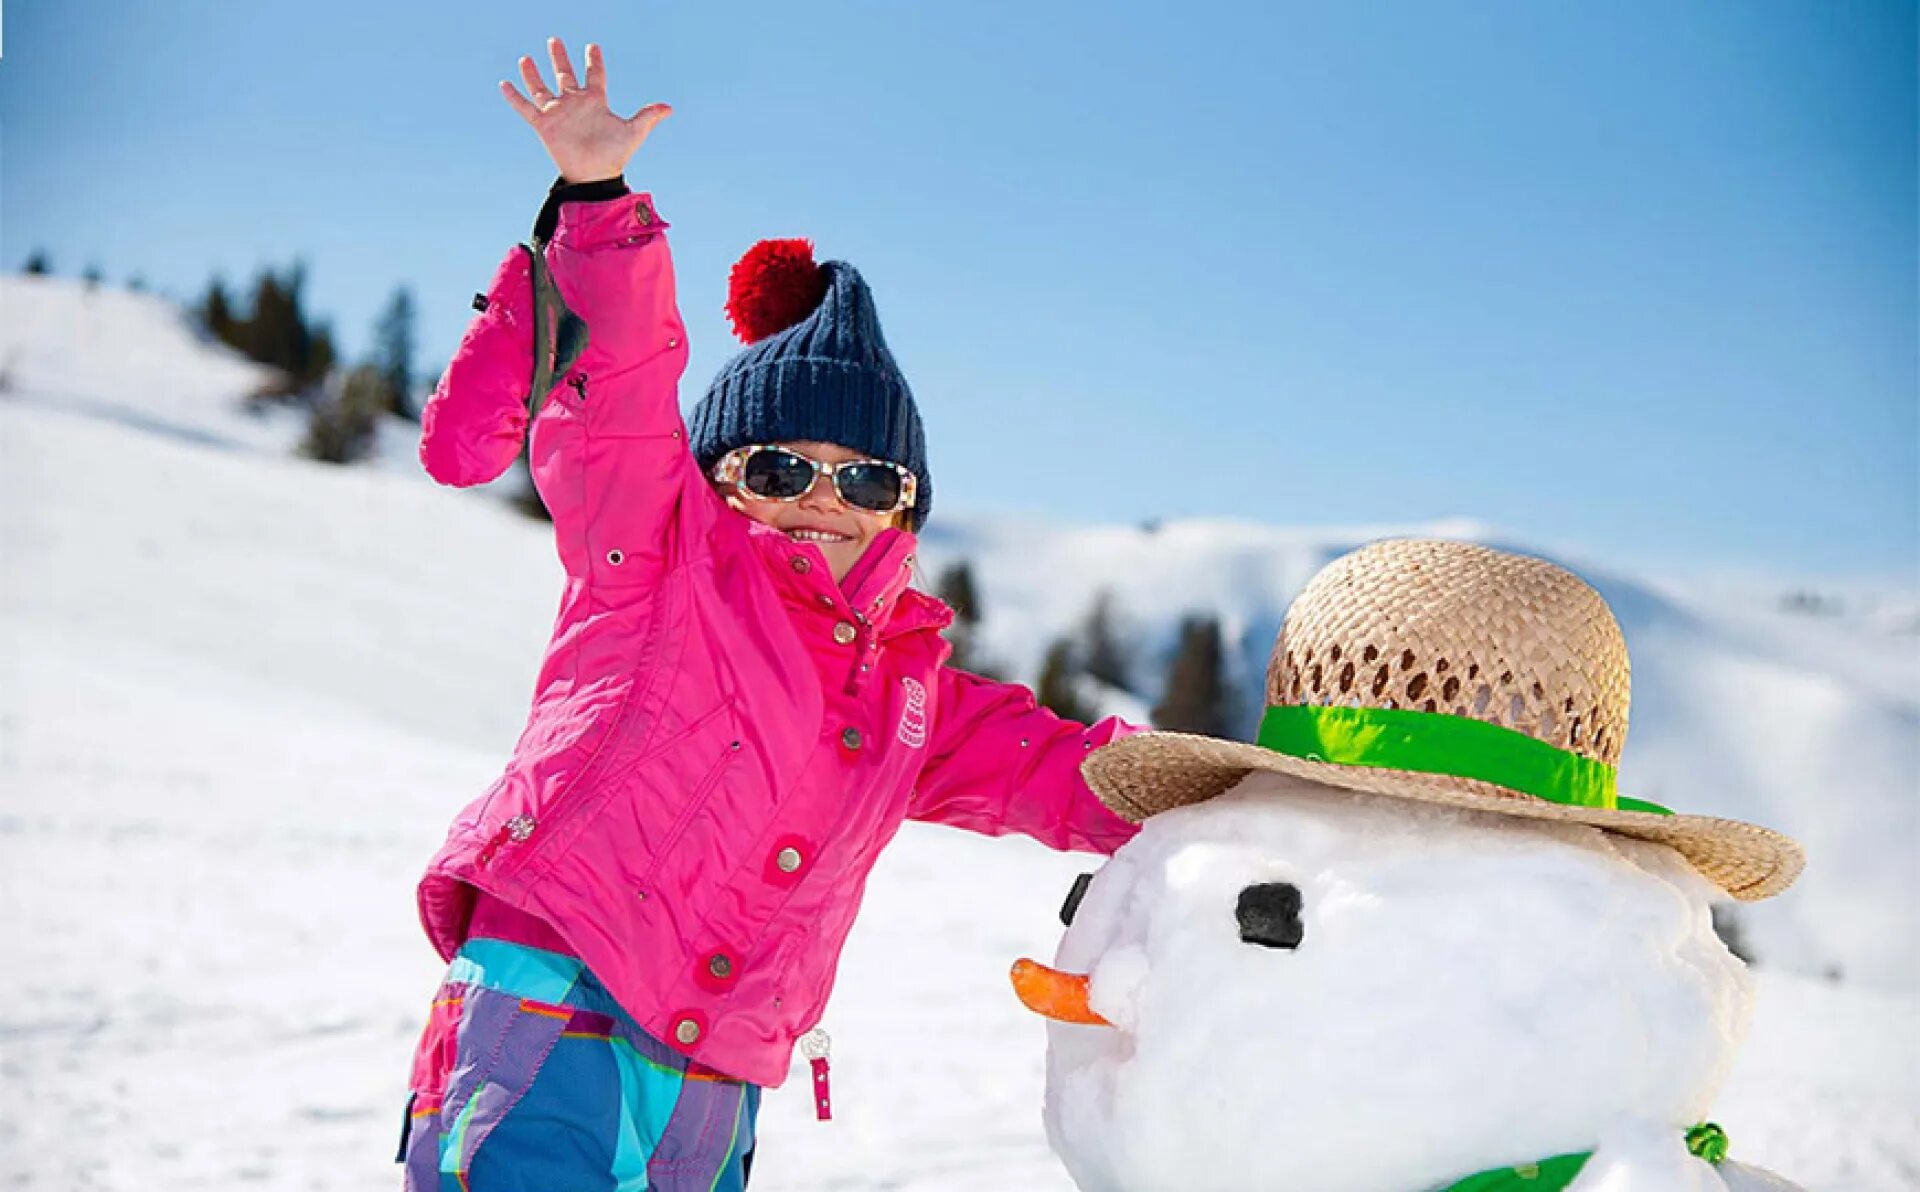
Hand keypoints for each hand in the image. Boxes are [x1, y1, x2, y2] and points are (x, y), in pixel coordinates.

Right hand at [500, 38, 671, 182]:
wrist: (595, 176)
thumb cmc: (615, 156)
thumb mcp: (634, 132)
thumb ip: (648, 116)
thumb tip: (669, 108)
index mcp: (595, 101)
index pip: (595, 75)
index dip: (594, 61)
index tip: (592, 47)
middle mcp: (574, 104)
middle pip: (565, 75)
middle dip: (559, 58)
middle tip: (554, 40)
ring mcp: (558, 113)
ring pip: (541, 88)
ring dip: (533, 74)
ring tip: (526, 59)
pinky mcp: (544, 125)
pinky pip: (525, 108)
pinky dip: (514, 97)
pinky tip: (504, 84)